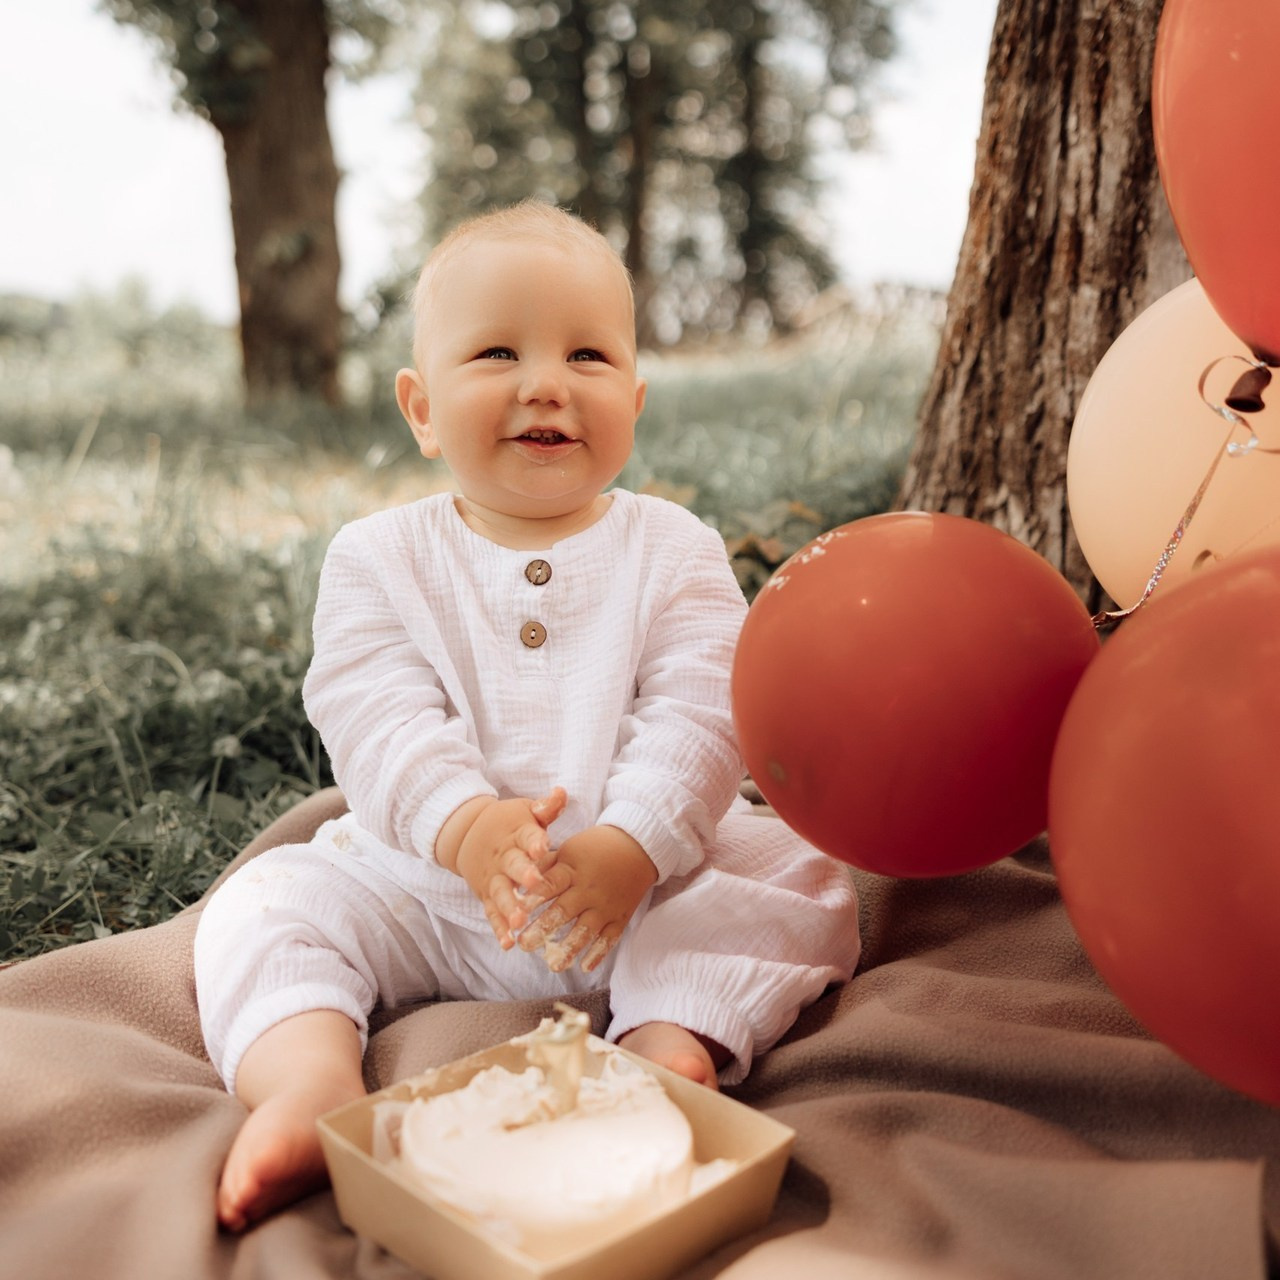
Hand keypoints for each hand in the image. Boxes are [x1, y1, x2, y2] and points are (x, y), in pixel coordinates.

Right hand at [448, 788, 566, 948]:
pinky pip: (492, 913)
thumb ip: (545, 807)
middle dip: (523, 875)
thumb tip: (562, 792)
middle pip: (513, 866)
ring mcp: (494, 878)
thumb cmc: (508, 822)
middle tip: (534, 884)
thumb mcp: (525, 811)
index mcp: (517, 834)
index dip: (535, 841)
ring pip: (501, 894)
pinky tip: (508, 943)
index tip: (544, 845)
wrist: (467, 833)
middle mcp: (504, 857)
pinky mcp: (486, 894)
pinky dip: (499, 928)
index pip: (527, 836)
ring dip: (509, 907)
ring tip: (520, 922)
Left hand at [517, 826, 657, 973]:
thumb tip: (518, 883)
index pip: (549, 885)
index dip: (532, 900)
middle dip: (543, 929)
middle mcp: (588, 890)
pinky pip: (610, 938)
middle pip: (563, 911)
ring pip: (586, 930)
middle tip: (524, 945)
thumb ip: (545, 867)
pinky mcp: (620, 917)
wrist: (637, 846)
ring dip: (569, 948)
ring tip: (553, 965)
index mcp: (572, 870)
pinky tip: (585, 967)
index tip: (515, 914)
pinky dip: (599, 953)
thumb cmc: (595, 847)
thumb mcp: (568, 849)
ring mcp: (606, 906)